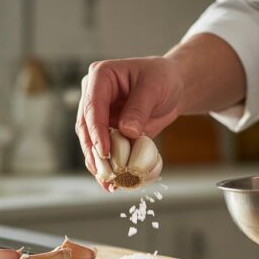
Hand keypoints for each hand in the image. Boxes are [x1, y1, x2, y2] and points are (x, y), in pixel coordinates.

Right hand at [76, 57, 184, 190]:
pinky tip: (112, 182)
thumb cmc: (163, 79)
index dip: (96, 130)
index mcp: (100, 76)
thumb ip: (139, 108)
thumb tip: (127, 132)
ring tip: (108, 183)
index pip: (93, 106)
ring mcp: (98, 114)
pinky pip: (103, 150)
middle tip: (104, 173)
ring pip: (90, 142)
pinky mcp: (106, 131)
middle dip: (94, 152)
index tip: (105, 151)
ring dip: (98, 163)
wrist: (172, 87)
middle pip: (85, 127)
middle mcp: (93, 94)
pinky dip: (108, 166)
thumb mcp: (155, 87)